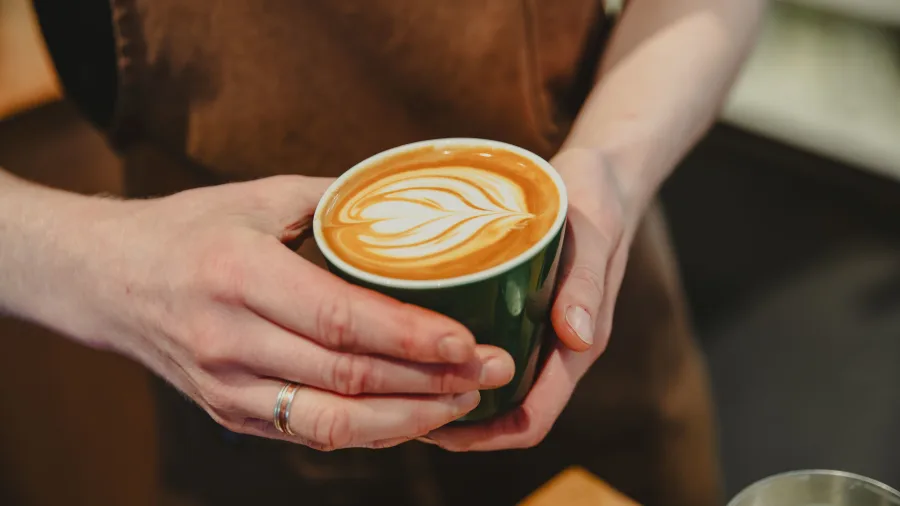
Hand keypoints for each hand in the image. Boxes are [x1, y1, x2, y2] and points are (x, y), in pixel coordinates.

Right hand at [53, 176, 514, 449]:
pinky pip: (310, 432)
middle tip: (492, 371)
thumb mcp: (258, 197)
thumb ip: (337, 202)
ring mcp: (226, 386)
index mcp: (238, 273)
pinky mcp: (229, 413)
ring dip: (408, 419)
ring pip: (333, 422)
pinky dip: (369, 430)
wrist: (107, 281)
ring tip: (464, 402)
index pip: (338, 318)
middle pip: (347, 377)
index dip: (410, 337)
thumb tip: (413, 207)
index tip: (468, 340)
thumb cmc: (189, 229)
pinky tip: (413, 414)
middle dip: (430, 382)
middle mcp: (228, 338)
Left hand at [423, 148, 637, 449]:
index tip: (435, 427)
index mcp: (575, 348)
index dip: (487, 436)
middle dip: (454, 422)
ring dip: (447, 393)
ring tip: (394, 379)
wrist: (597, 177)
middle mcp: (553, 351)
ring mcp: (534, 333)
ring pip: (488, 386)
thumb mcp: (593, 236)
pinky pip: (483, 348)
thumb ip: (585, 284)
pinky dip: (450, 358)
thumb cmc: (595, 203)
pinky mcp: (517, 311)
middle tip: (396, 403)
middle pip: (501, 413)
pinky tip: (411, 340)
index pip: (532, 418)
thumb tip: (578, 338)